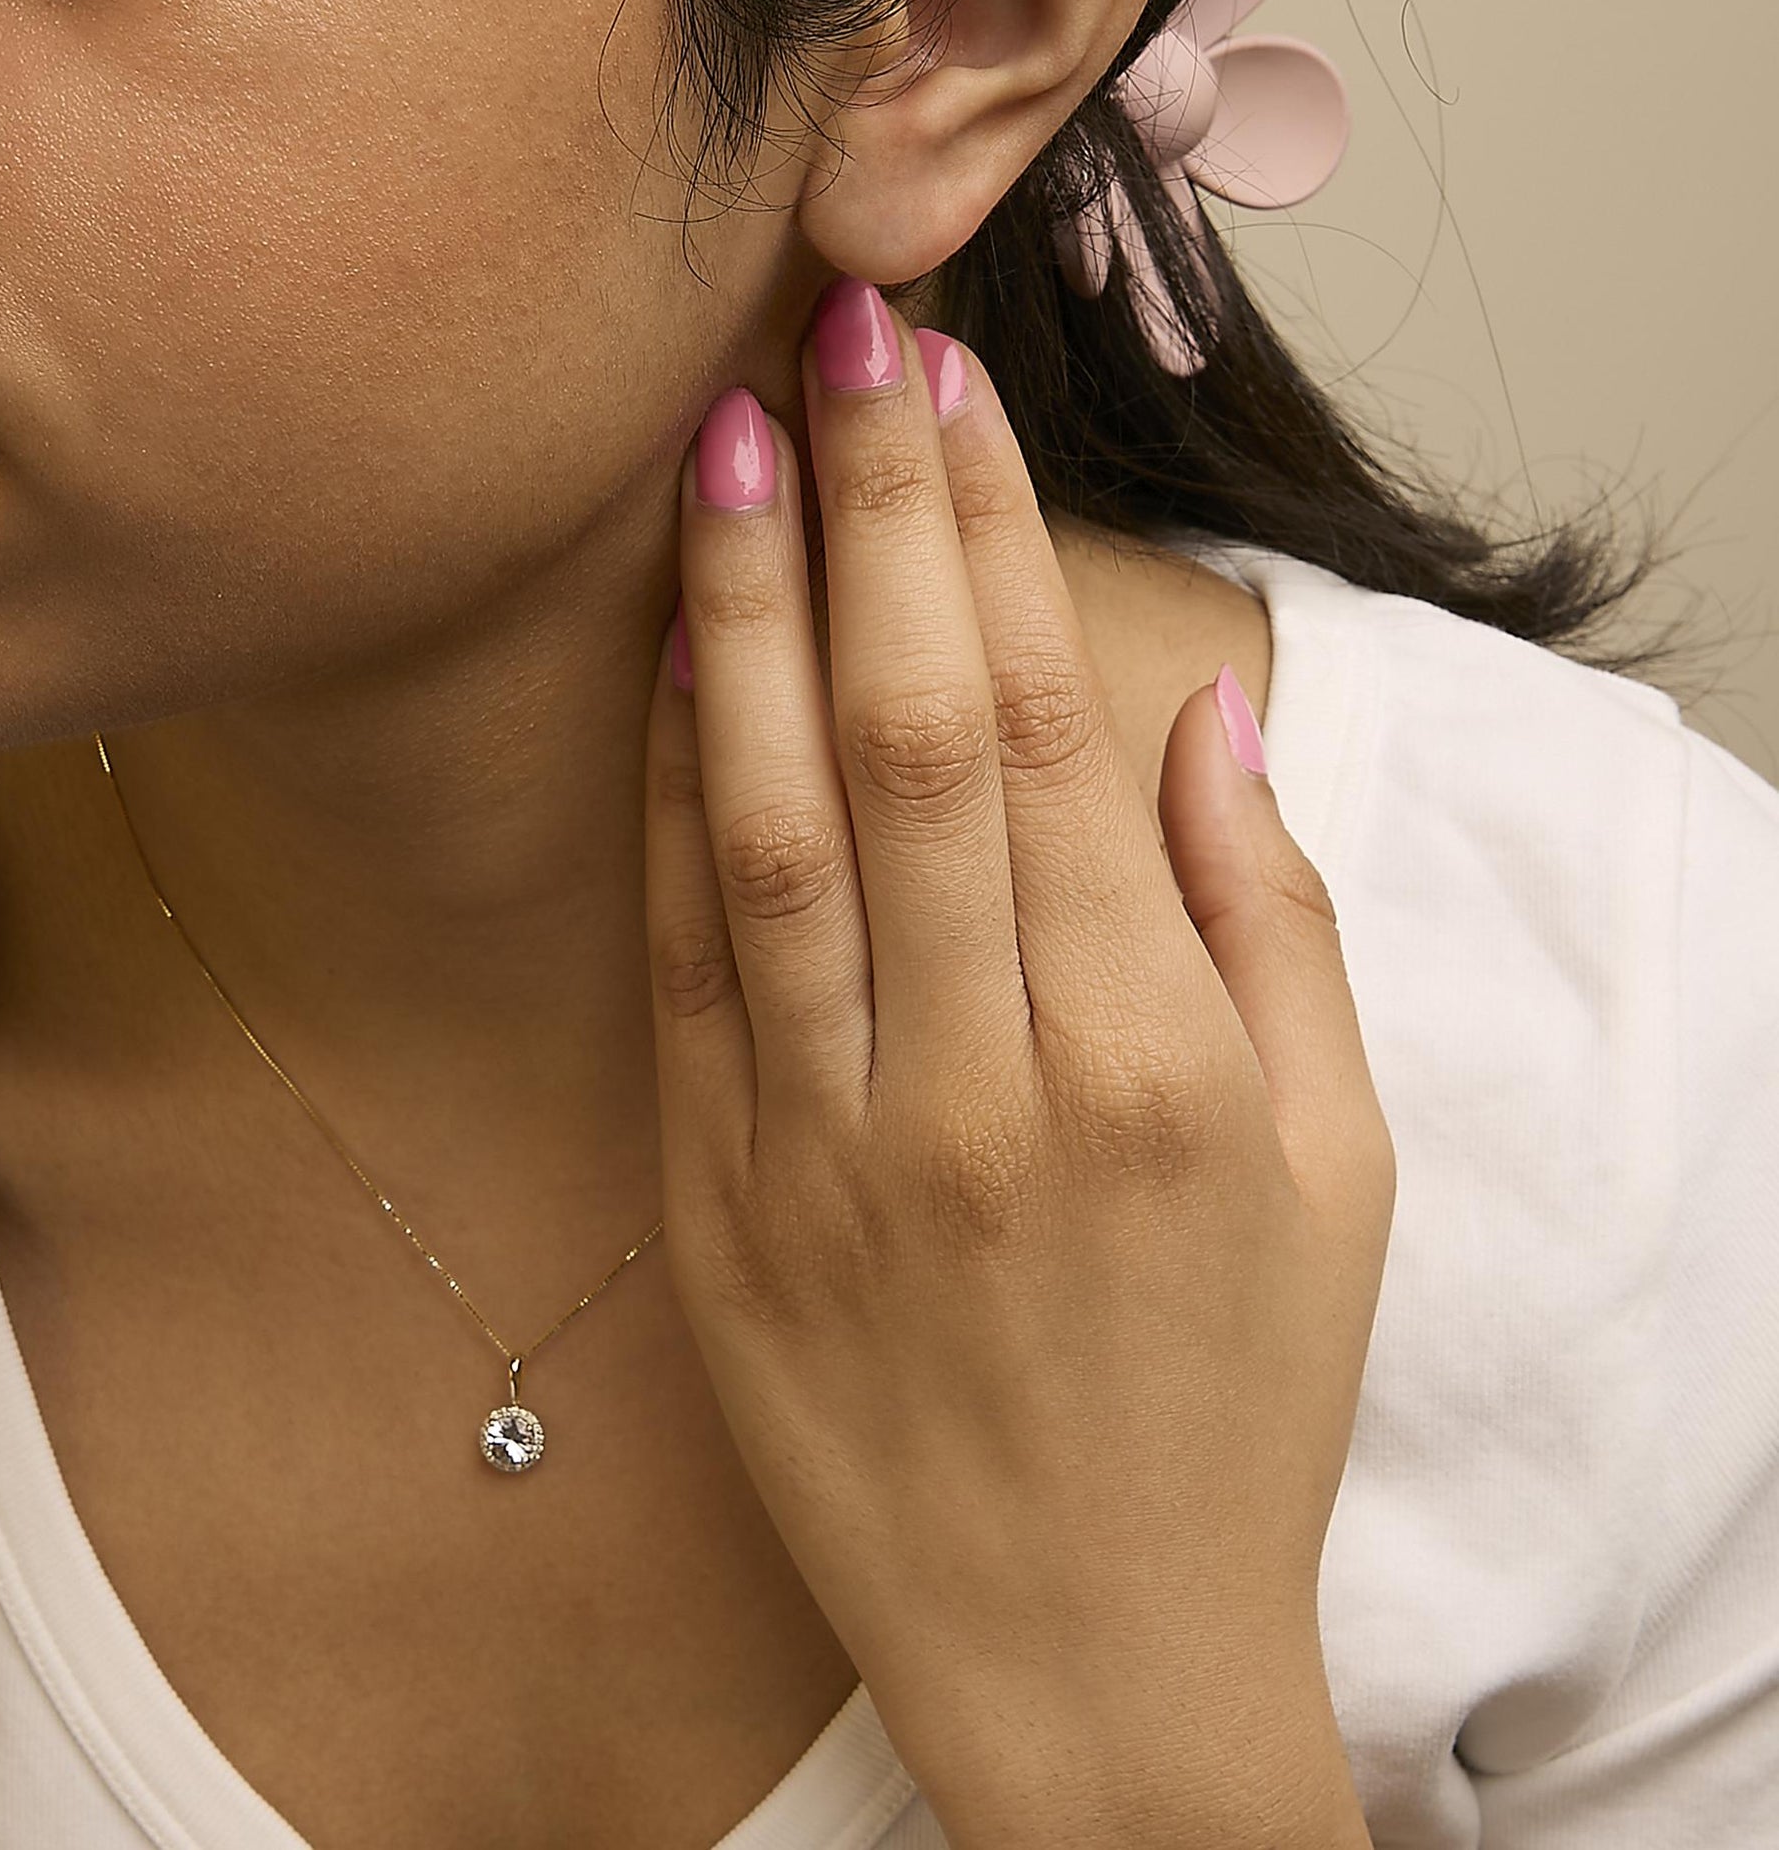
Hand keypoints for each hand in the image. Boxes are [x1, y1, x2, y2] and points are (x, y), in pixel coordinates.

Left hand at [640, 276, 1394, 1847]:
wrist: (1086, 1658)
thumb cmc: (1233, 1407)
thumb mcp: (1335, 1172)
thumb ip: (1268, 928)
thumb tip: (1199, 721)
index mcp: (1145, 1065)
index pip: (1045, 738)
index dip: (988, 546)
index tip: (947, 399)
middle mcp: (973, 1087)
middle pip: (903, 744)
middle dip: (865, 523)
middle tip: (824, 345)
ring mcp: (823, 1149)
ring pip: (766, 833)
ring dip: (743, 625)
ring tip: (719, 456)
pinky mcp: (722, 1206)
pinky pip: (681, 973)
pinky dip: (669, 810)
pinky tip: (669, 673)